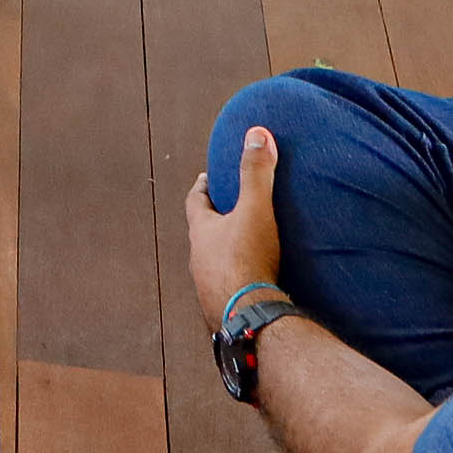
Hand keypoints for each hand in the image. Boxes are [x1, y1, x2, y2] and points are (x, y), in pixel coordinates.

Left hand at [184, 126, 287, 329]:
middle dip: (214, 219)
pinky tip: (251, 282)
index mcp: (201, 232)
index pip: (195, 202)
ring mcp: (207, 286)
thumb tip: (257, 133)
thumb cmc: (247, 260)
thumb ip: (256, 172)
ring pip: (211, 262)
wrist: (247, 319)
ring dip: (224, 252)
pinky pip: (226, 286)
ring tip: (243, 246)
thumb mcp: (255, 210)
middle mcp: (198, 259)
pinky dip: (236, 278)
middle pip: (202, 232)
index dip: (202, 187)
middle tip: (229, 209)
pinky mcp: (222, 307)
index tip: (206, 177)